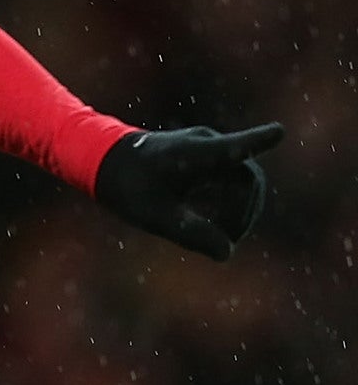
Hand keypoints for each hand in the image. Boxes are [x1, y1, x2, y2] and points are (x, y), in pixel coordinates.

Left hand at [93, 123, 283, 259]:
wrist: (106, 160)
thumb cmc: (127, 186)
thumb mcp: (155, 216)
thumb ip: (191, 233)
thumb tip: (227, 252)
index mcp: (191, 154)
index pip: (228, 148)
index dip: (256, 142)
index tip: (278, 132)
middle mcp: (206, 143)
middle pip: (247, 179)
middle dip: (244, 213)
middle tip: (229, 240)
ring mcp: (210, 146)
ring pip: (244, 180)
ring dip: (239, 209)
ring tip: (222, 236)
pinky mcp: (210, 154)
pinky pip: (234, 179)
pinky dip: (230, 202)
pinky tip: (215, 221)